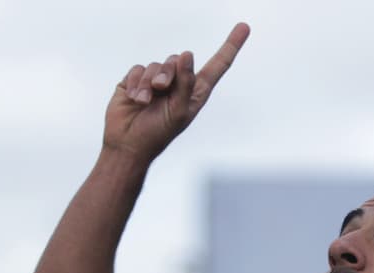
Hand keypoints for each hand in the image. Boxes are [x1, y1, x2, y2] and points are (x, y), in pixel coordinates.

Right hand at [103, 22, 249, 160]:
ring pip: (157, 64)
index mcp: (196, 92)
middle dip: (169, 73)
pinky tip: (136, 99)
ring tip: (146, 101)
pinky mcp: (137, 80)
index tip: (244, 27)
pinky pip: (139, 68)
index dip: (230, 46)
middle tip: (162, 89)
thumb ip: (186, 82)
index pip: (217, 66)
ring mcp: (156, 80)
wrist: (128, 143)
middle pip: (178, 60)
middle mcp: (178, 83)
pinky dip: (137, 83)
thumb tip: (187, 55)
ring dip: (150, 82)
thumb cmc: (159, 132)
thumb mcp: (180, 111)